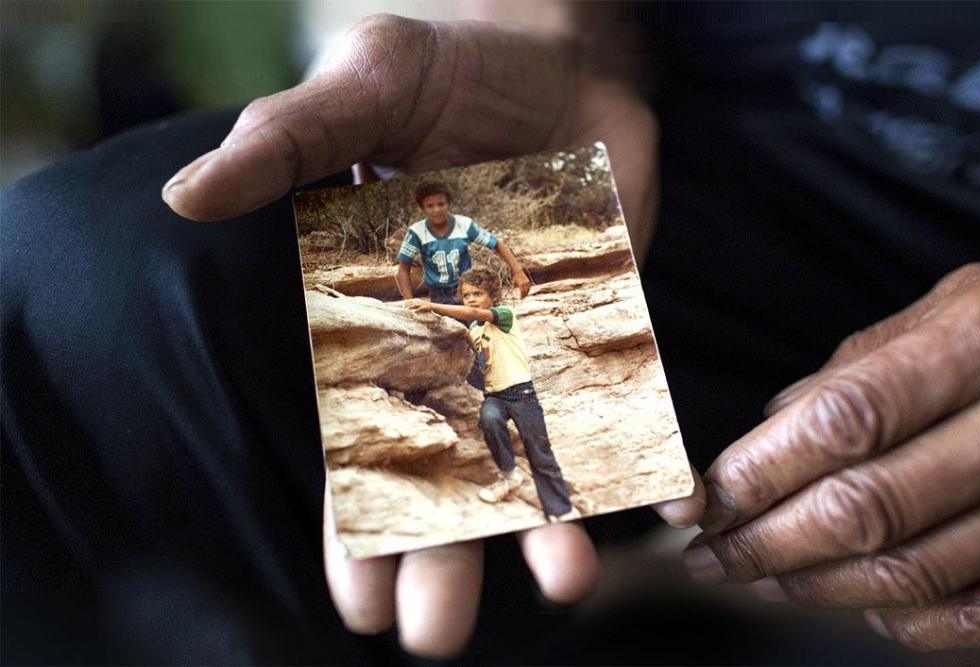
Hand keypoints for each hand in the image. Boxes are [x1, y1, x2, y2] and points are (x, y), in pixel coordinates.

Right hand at [163, 14, 663, 654]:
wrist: (560, 55)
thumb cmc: (449, 66)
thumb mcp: (365, 83)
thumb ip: (288, 140)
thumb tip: (189, 193)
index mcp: (381, 313)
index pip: (358, 432)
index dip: (356, 516)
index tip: (358, 596)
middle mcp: (457, 343)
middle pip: (446, 467)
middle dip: (442, 551)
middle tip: (435, 638)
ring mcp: (539, 338)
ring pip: (538, 450)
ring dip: (547, 522)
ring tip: (564, 588)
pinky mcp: (608, 319)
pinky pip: (629, 397)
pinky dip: (644, 451)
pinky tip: (660, 506)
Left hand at [683, 261, 979, 650]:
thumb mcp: (957, 306)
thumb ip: (862, 363)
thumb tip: (772, 424)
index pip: (844, 419)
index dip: (755, 470)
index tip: (691, 501)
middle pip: (867, 507)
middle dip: (765, 542)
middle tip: (706, 557)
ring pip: (915, 569)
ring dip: (818, 585)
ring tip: (758, 577)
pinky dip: (907, 620)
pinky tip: (860, 605)